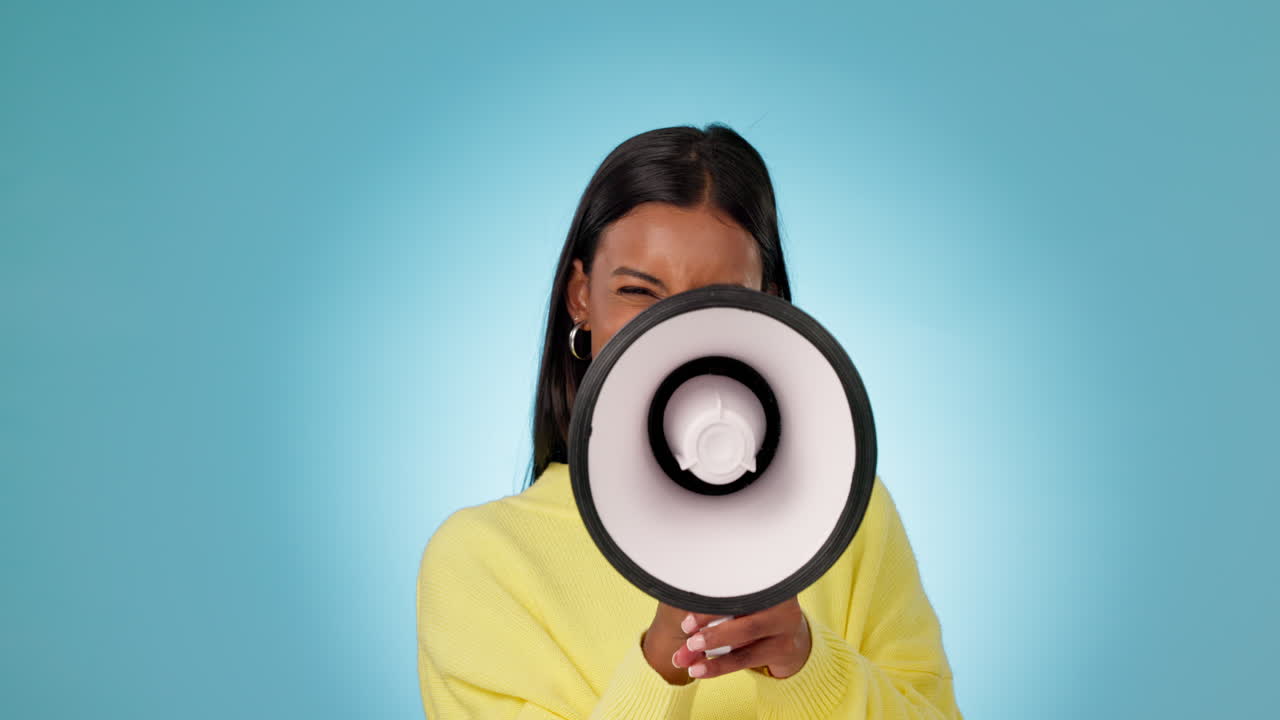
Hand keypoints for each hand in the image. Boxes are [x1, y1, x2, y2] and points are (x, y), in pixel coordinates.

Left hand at [647, 597, 810, 680]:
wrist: (786, 635)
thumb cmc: (749, 611)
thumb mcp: (734, 602)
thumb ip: (709, 607)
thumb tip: (674, 615)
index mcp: (762, 576)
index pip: (733, 587)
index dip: (707, 604)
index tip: (685, 622)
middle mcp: (780, 596)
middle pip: (741, 610)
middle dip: (710, 629)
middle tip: (688, 642)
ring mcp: (786, 622)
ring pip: (745, 638)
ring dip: (712, 652)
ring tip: (687, 661)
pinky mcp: (783, 647)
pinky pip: (746, 658)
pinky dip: (719, 666)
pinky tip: (700, 671)